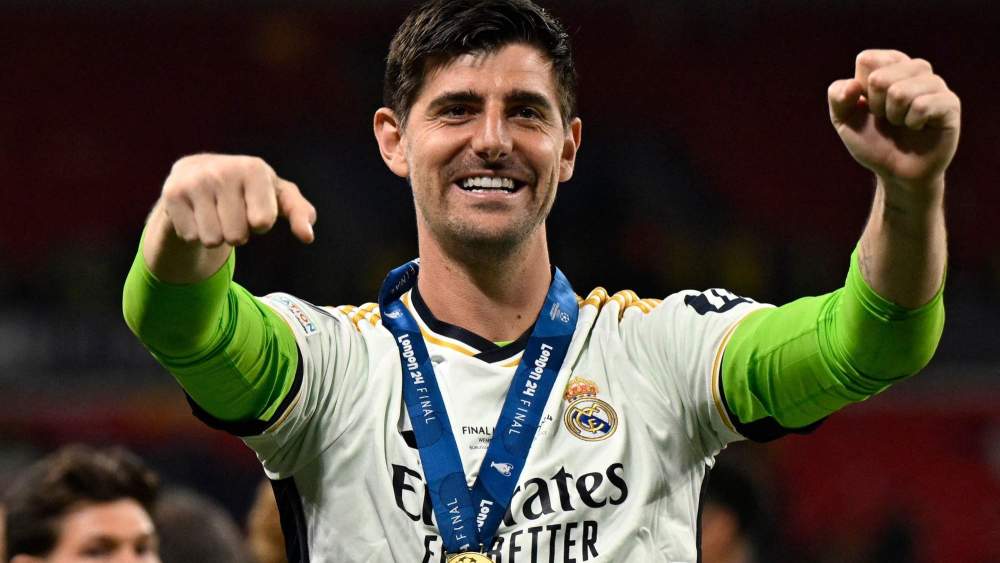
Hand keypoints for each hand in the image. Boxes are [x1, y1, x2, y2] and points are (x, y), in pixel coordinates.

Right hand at [160, 154, 315, 247]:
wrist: (199, 175)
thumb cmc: (249, 190)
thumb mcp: (279, 197)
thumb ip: (300, 213)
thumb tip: (308, 236)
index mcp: (254, 168)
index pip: (263, 223)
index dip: (261, 223)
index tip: (255, 207)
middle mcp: (223, 170)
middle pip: (237, 236)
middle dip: (238, 232)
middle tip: (232, 212)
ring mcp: (195, 181)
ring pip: (213, 240)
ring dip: (217, 235)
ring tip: (215, 213)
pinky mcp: (172, 193)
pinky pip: (191, 237)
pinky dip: (196, 233)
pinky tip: (197, 213)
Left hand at [828, 49, 960, 188]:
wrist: (897, 172)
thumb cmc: (873, 142)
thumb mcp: (844, 120)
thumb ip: (837, 97)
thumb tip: (853, 85)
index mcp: (891, 65)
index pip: (867, 60)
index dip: (861, 90)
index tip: (869, 106)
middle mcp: (916, 69)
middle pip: (880, 77)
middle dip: (876, 106)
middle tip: (887, 118)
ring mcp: (935, 84)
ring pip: (901, 92)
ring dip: (894, 116)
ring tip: (902, 123)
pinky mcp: (950, 103)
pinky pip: (922, 105)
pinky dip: (912, 123)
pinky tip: (918, 127)